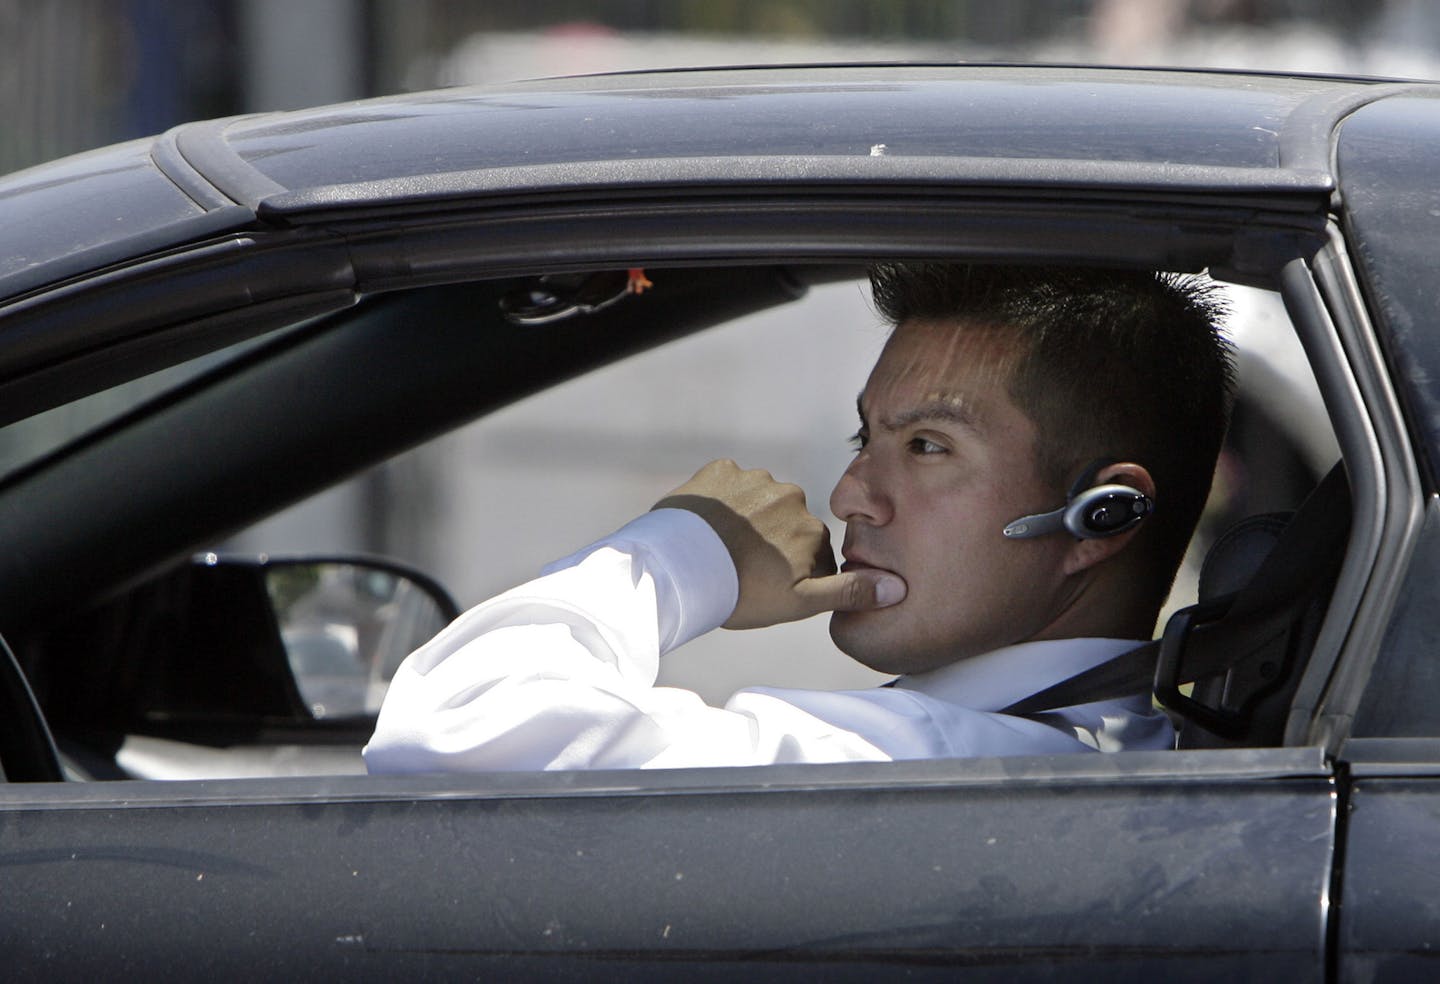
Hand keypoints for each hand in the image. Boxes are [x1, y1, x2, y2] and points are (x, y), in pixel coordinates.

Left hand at [654, 459, 905, 629]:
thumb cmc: (742, 592)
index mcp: (812, 529)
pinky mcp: (721, 470)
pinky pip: (727, 484)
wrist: (681, 566)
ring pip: (757, 502)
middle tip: (744, 569)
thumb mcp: (800, 603)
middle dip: (772, 542)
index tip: (770, 586)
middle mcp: (791, 496)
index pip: (812, 552)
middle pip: (786, 523)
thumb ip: (850, 592)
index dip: (792, 572)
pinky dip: (720, 502)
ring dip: (746, 520)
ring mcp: (754, 479)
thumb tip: (898, 587)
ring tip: (722, 550)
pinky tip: (707, 527)